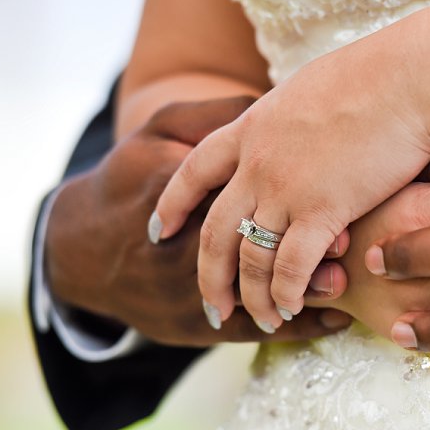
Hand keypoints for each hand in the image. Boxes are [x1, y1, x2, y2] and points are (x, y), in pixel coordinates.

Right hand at [46, 96, 353, 345]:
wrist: (85, 246)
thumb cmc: (134, 176)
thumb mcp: (162, 131)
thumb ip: (214, 115)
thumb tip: (269, 99)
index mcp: (172, 186)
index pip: (231, 191)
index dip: (284, 193)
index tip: (332, 188)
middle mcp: (177, 244)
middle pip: (244, 251)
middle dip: (296, 253)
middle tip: (345, 246)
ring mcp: (183, 290)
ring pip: (249, 298)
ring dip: (298, 296)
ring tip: (344, 288)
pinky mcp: (191, 325)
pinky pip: (250, 331)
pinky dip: (294, 328)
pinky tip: (336, 319)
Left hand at [150, 28, 429, 332]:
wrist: (409, 78)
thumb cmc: (379, 76)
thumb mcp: (312, 88)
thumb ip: (291, 118)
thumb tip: (297, 124)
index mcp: (251, 127)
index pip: (194, 171)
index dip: (173, 205)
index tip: (159, 231)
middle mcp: (257, 163)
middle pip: (214, 231)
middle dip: (208, 275)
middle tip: (211, 307)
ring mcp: (285, 188)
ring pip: (250, 258)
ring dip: (252, 297)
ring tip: (261, 320)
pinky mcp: (322, 210)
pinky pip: (291, 267)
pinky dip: (286, 293)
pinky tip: (290, 307)